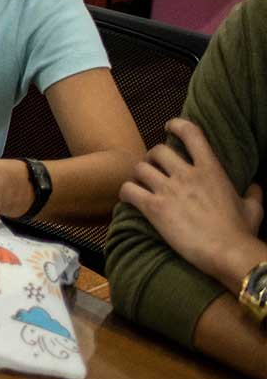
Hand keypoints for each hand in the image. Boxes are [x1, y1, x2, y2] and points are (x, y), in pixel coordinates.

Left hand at [120, 118, 265, 283]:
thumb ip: (253, 194)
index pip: (191, 134)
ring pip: (140, 168)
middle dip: (152, 158)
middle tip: (152, 168)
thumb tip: (256, 187)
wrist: (228, 252)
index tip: (169, 127)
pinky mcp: (154, 207)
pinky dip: (125, 192)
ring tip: (140, 184)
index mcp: (212, 170)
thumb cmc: (241, 232)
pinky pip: (128, 190)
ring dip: (137, 175)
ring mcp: (169, 189)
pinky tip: (130, 198)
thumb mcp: (253, 209)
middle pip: (158, 151)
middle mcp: (187, 174)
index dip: (177, 125)